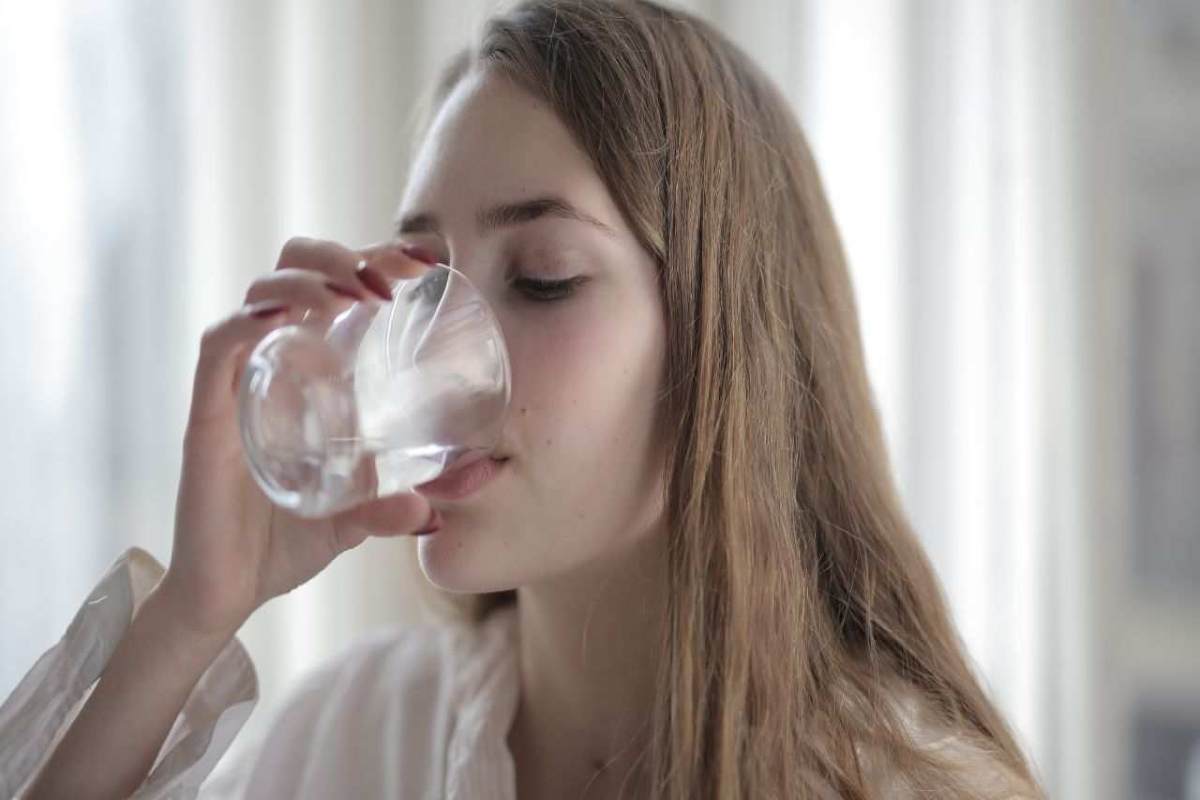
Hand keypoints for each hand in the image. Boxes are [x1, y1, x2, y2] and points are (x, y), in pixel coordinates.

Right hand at [158, 238, 436, 637]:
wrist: (228, 593)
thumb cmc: (287, 541)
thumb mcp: (359, 517)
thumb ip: (398, 504)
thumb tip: (448, 501)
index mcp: (308, 372)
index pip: (334, 288)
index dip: (373, 259)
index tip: (424, 264)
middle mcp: (272, 364)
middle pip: (293, 270)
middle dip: (340, 254)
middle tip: (389, 280)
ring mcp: (238, 384)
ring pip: (260, 294)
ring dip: (309, 277)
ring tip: (354, 293)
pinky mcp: (209, 414)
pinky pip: (220, 346)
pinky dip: (251, 320)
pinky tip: (289, 316)